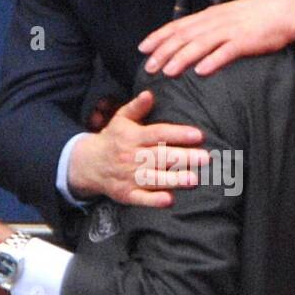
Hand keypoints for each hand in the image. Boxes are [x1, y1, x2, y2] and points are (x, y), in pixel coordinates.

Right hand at [67, 90, 209, 207]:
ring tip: (194, 179)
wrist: (88, 164)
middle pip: (160, 156)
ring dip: (173, 180)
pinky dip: (154, 200)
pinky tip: (169, 200)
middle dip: (183, 158)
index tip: (198, 135)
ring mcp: (129, 177)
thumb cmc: (113, 139)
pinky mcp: (126, 194)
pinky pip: (141, 199)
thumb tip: (149, 94)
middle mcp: (132, 157)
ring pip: (153, 178)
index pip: (158, 134)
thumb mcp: (121, 119)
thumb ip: (137, 107)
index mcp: (133, 137)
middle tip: (205, 158)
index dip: (178, 134)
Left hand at [139, 0, 294, 75]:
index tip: (142, 48)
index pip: (178, 25)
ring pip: (200, 44)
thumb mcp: (228, 18)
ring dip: (182, 58)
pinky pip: (227, 52)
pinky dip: (213, 61)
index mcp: (210, 15)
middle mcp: (216, 21)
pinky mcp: (246, 41)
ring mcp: (231, 30)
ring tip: (168, 72)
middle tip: (148, 67)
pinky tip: (202, 72)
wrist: (286, 11)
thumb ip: (210, 28)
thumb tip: (191, 41)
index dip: (159, 36)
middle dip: (164, 52)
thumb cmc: (257, 17)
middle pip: (184, 36)